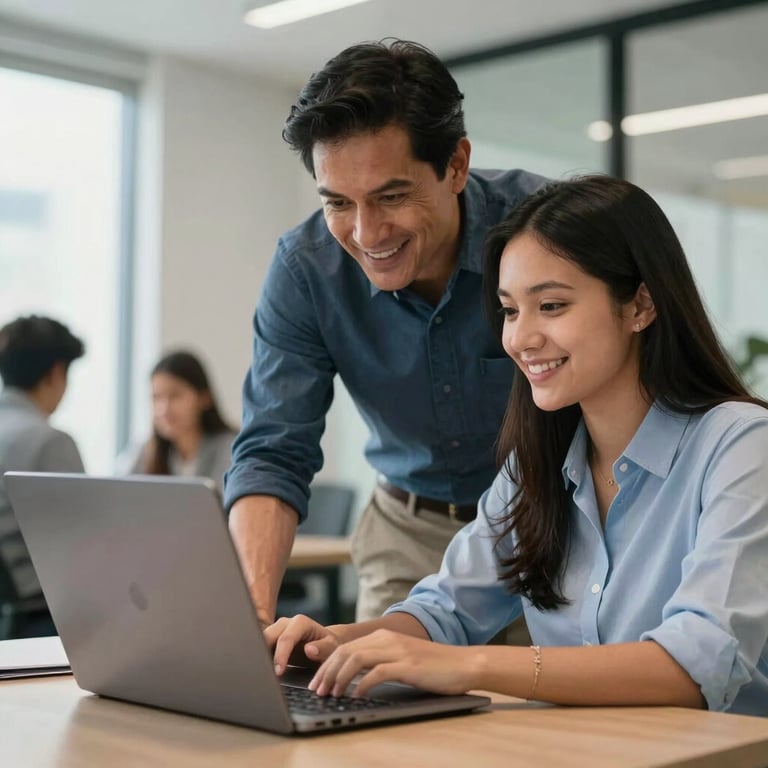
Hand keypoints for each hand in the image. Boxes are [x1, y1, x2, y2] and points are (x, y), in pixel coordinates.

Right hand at [265, 614, 340, 674]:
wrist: (324, 645)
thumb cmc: (329, 646)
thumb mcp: (332, 648)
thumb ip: (323, 648)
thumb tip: (309, 649)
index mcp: (300, 622)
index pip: (286, 639)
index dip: (280, 655)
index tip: (278, 672)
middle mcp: (285, 623)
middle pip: (267, 637)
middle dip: (263, 654)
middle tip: (263, 674)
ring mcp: (276, 630)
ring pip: (260, 641)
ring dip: (259, 656)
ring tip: (260, 674)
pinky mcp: (270, 639)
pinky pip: (260, 647)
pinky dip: (259, 658)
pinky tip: (261, 671)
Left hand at [308, 629, 474, 697]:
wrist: (463, 663)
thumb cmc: (433, 666)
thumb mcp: (401, 658)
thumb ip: (380, 661)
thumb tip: (354, 678)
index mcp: (383, 636)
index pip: (346, 648)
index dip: (327, 665)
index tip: (317, 682)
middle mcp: (387, 639)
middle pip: (346, 652)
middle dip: (327, 672)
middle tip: (317, 691)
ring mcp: (397, 650)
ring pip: (356, 659)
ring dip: (339, 678)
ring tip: (332, 694)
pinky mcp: (407, 665)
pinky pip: (377, 673)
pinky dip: (362, 684)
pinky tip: (356, 695)